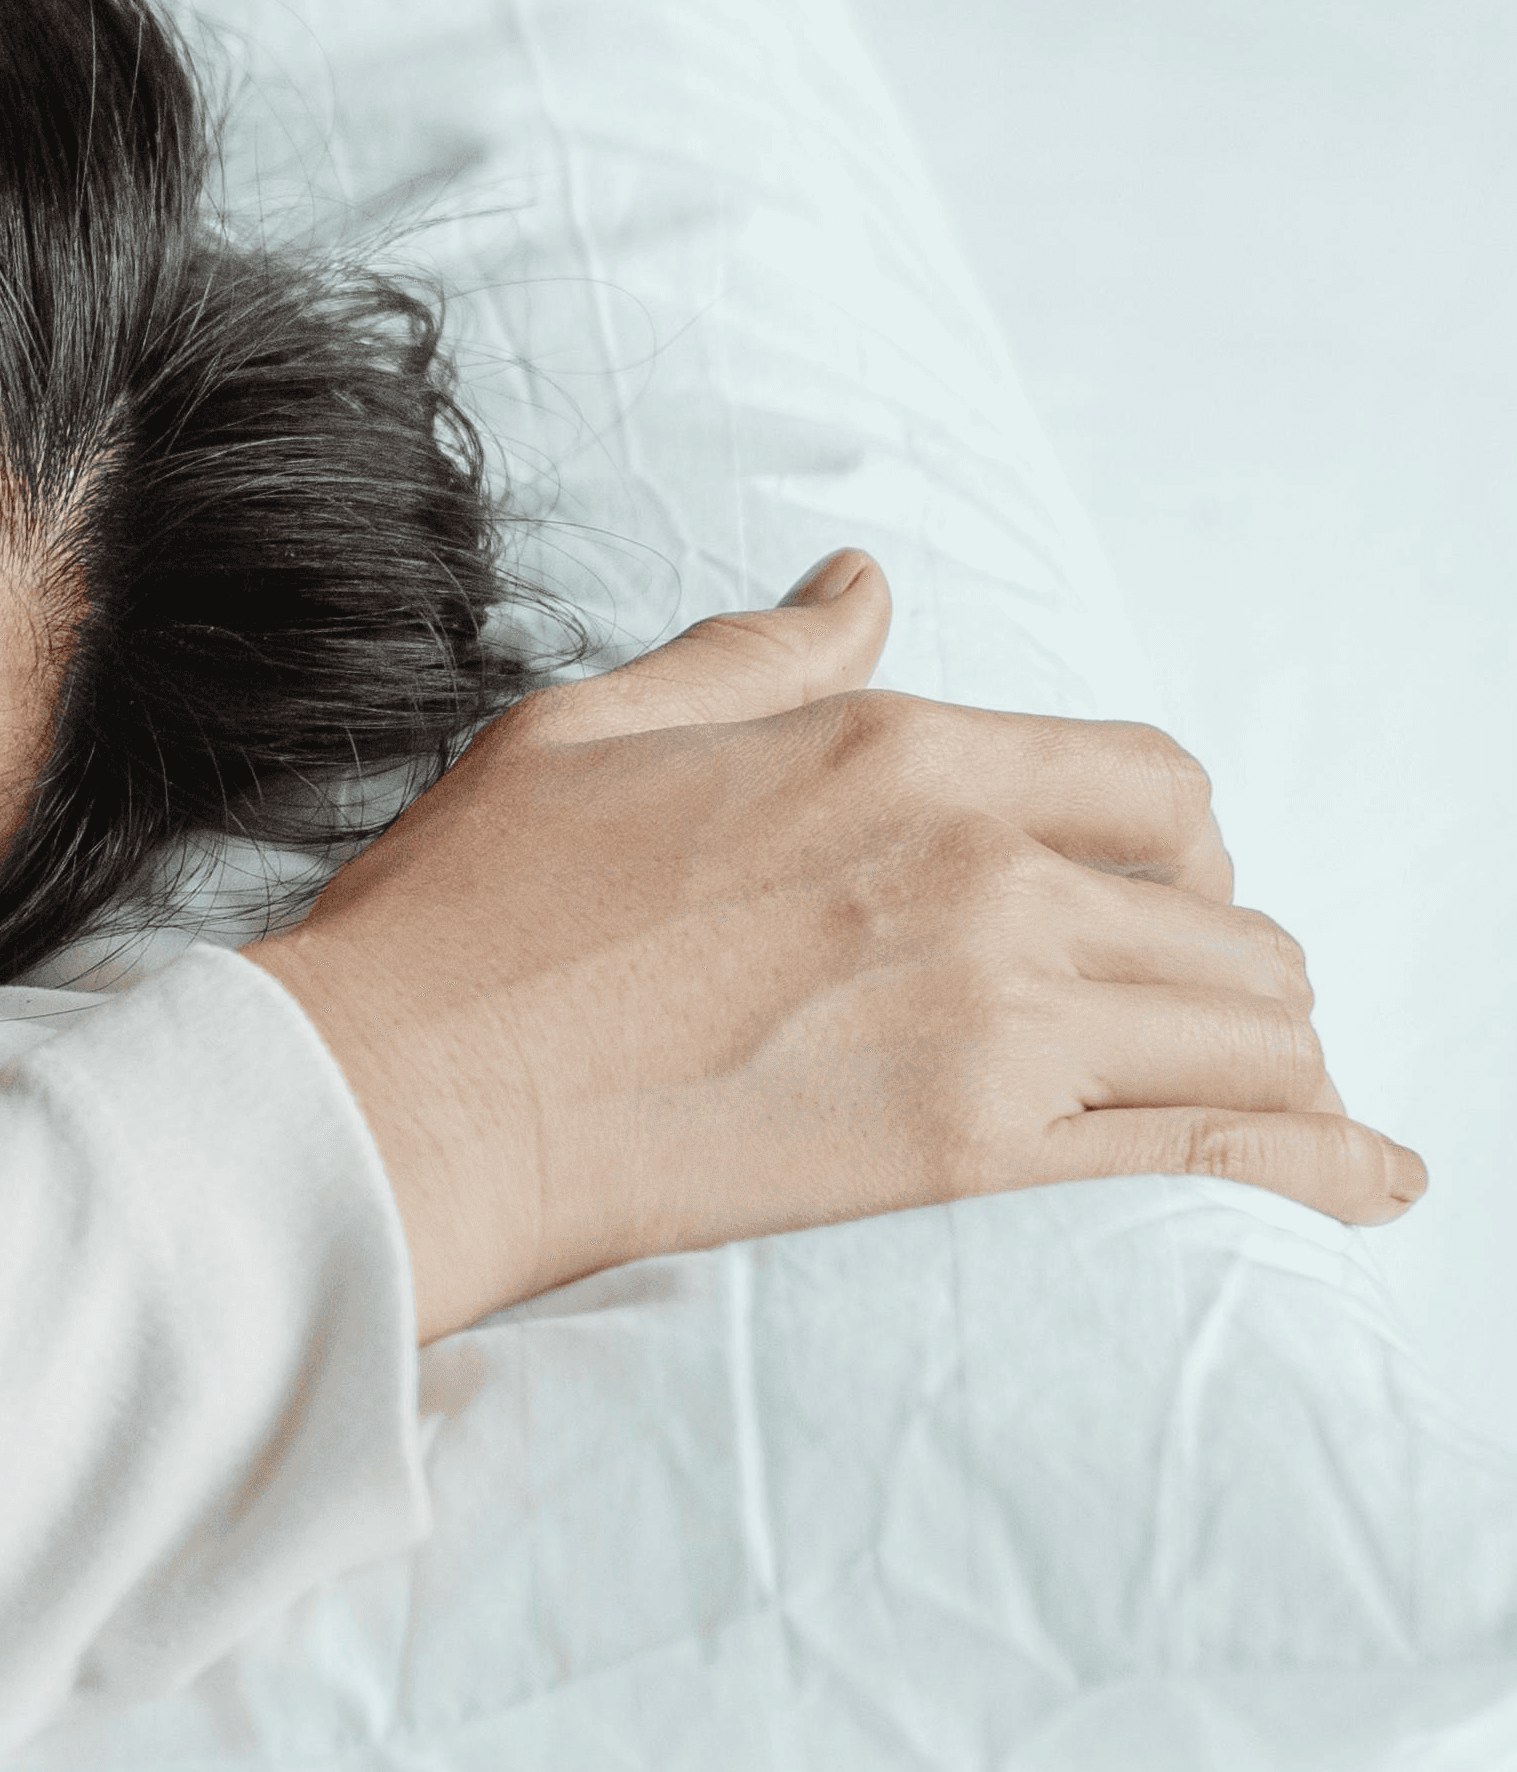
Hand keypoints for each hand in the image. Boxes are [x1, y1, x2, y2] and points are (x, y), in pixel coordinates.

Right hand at [243, 550, 1419, 1335]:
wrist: (399, 1096)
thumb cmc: (461, 920)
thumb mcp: (594, 729)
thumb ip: (755, 660)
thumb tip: (864, 589)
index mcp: (896, 749)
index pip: (1150, 780)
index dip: (1178, 841)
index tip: (1149, 894)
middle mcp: (980, 864)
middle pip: (1222, 910)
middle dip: (1225, 962)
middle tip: (1182, 1015)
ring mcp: (991, 1009)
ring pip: (1246, 1023)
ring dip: (1270, 1061)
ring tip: (1267, 1102)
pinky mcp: (971, 1149)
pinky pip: (1214, 1145)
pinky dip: (1320, 1164)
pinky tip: (1374, 1182)